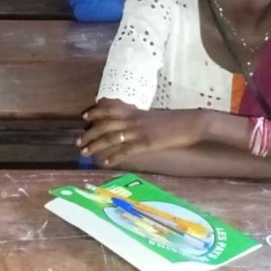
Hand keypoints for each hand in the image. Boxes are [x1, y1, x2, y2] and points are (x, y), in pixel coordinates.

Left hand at [78, 100, 209, 165]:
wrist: (191, 123)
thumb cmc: (174, 121)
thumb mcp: (152, 116)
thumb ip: (137, 118)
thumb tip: (126, 123)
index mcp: (136, 112)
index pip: (110, 109)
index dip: (95, 112)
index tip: (84, 117)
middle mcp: (134, 120)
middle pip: (105, 125)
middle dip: (90, 133)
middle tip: (78, 141)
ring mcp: (139, 132)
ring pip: (111, 137)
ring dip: (96, 145)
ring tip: (85, 152)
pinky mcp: (146, 144)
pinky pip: (126, 150)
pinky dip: (114, 156)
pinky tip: (106, 162)